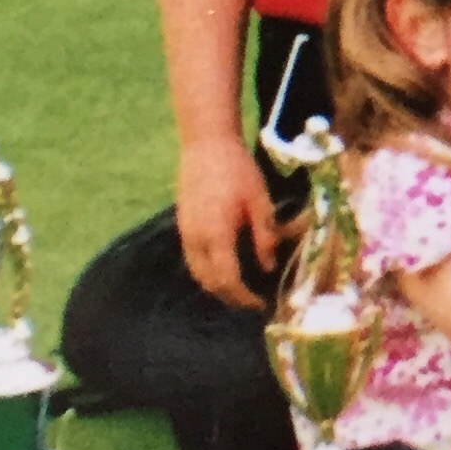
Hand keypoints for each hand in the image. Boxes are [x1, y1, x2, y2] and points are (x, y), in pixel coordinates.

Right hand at [177, 138, 283, 309]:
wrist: (206, 145)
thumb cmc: (238, 170)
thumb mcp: (260, 202)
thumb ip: (264, 237)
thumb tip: (268, 268)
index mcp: (216, 235)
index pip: (227, 280)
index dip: (243, 298)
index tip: (260, 304)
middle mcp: (195, 239)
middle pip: (209, 283)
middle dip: (230, 298)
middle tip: (251, 302)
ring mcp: (185, 233)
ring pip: (197, 274)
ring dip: (217, 287)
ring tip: (240, 290)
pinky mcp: (182, 226)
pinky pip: (192, 260)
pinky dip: (207, 272)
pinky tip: (225, 268)